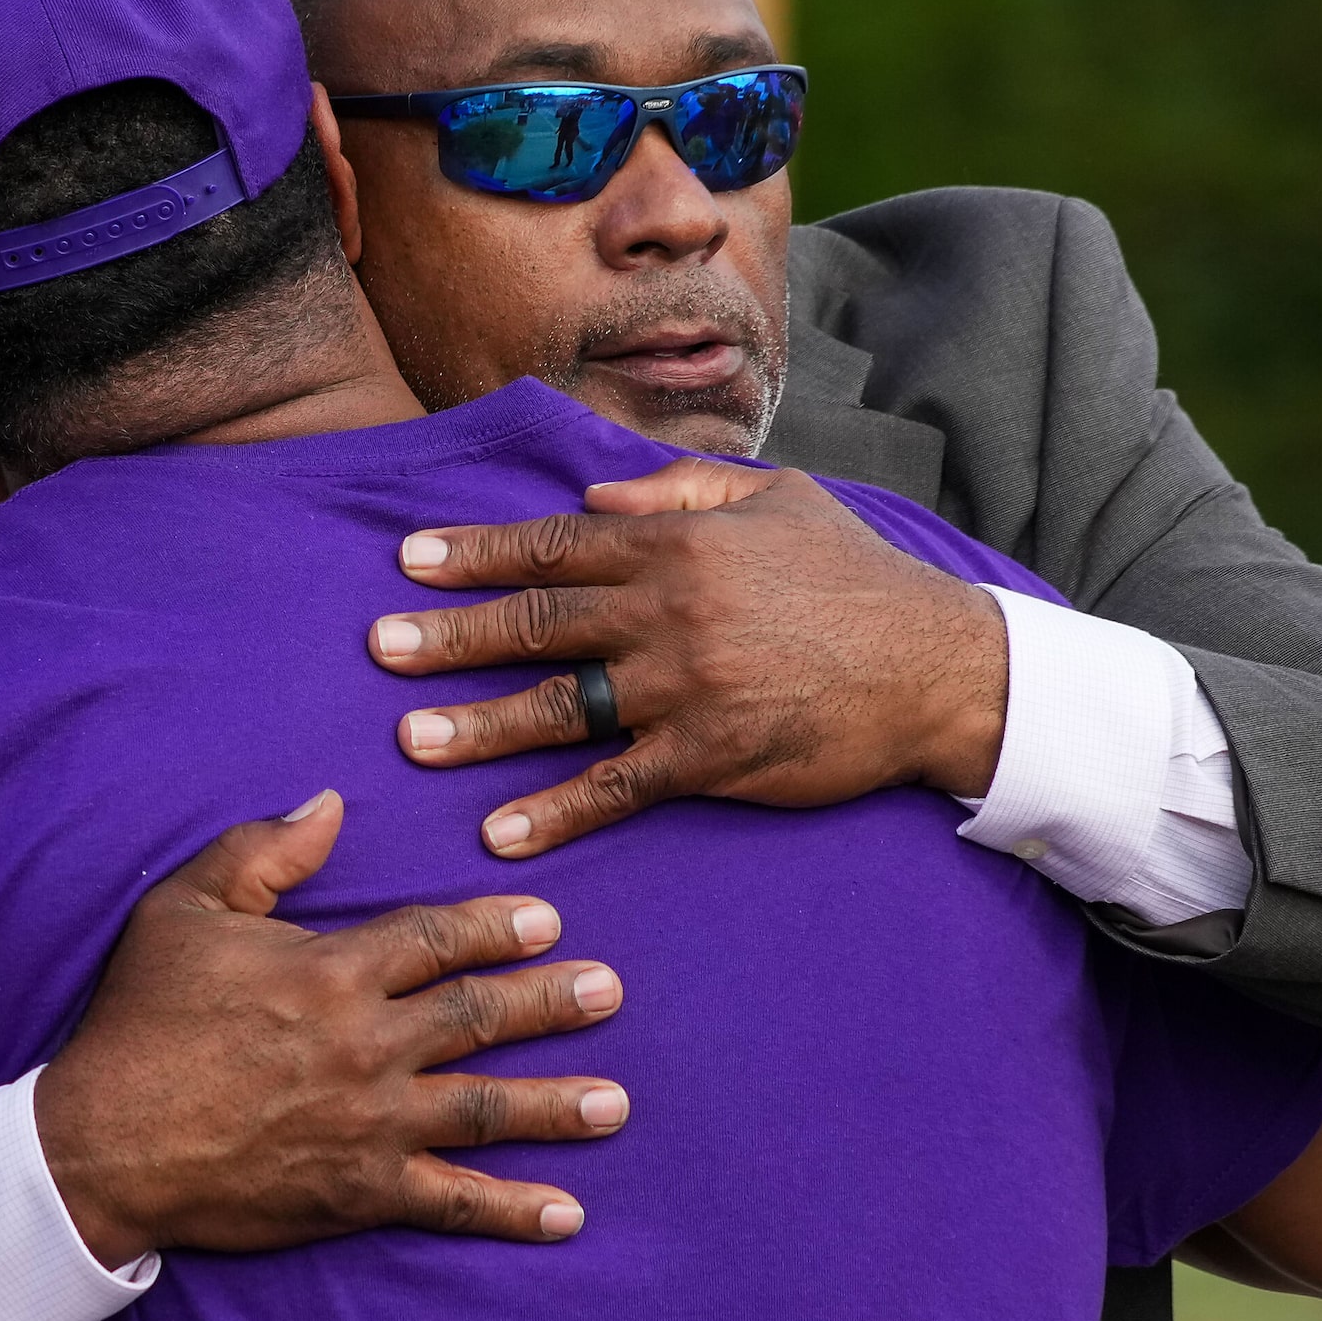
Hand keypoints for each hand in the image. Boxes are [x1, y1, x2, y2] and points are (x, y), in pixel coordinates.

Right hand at [33, 791, 628, 1266]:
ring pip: (485, 1108)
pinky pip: (451, 1203)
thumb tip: (330, 802)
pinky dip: (512, 1210)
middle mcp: (367, 1044)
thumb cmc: (138, 1021)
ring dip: (559, 1104)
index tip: (548, 923)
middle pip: (480, 1016)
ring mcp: (370, 1123)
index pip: (438, 939)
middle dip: (552, 1003)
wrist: (100, 1145)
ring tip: (616, 1102)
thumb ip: (262, 850)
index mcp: (332, 970)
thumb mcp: (183, 911)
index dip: (497, 928)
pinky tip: (566, 1214)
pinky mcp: (358, 1192)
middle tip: (609, 992)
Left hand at [368, 456, 1009, 858]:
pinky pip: (616, 787)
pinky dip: (556, 812)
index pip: (556, 545)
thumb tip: (593, 491)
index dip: (477, 555)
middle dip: (452, 635)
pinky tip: (502, 832)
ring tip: (413, 739)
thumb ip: (680, 488)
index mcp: (678, 543)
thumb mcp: (778, 498)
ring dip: (480, 725)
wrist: (939, 666)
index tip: (409, 562)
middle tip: (382, 648)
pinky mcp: (713, 758)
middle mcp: (670, 611)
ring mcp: (688, 688)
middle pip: (538, 622)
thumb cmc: (856, 578)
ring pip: (561, 707)